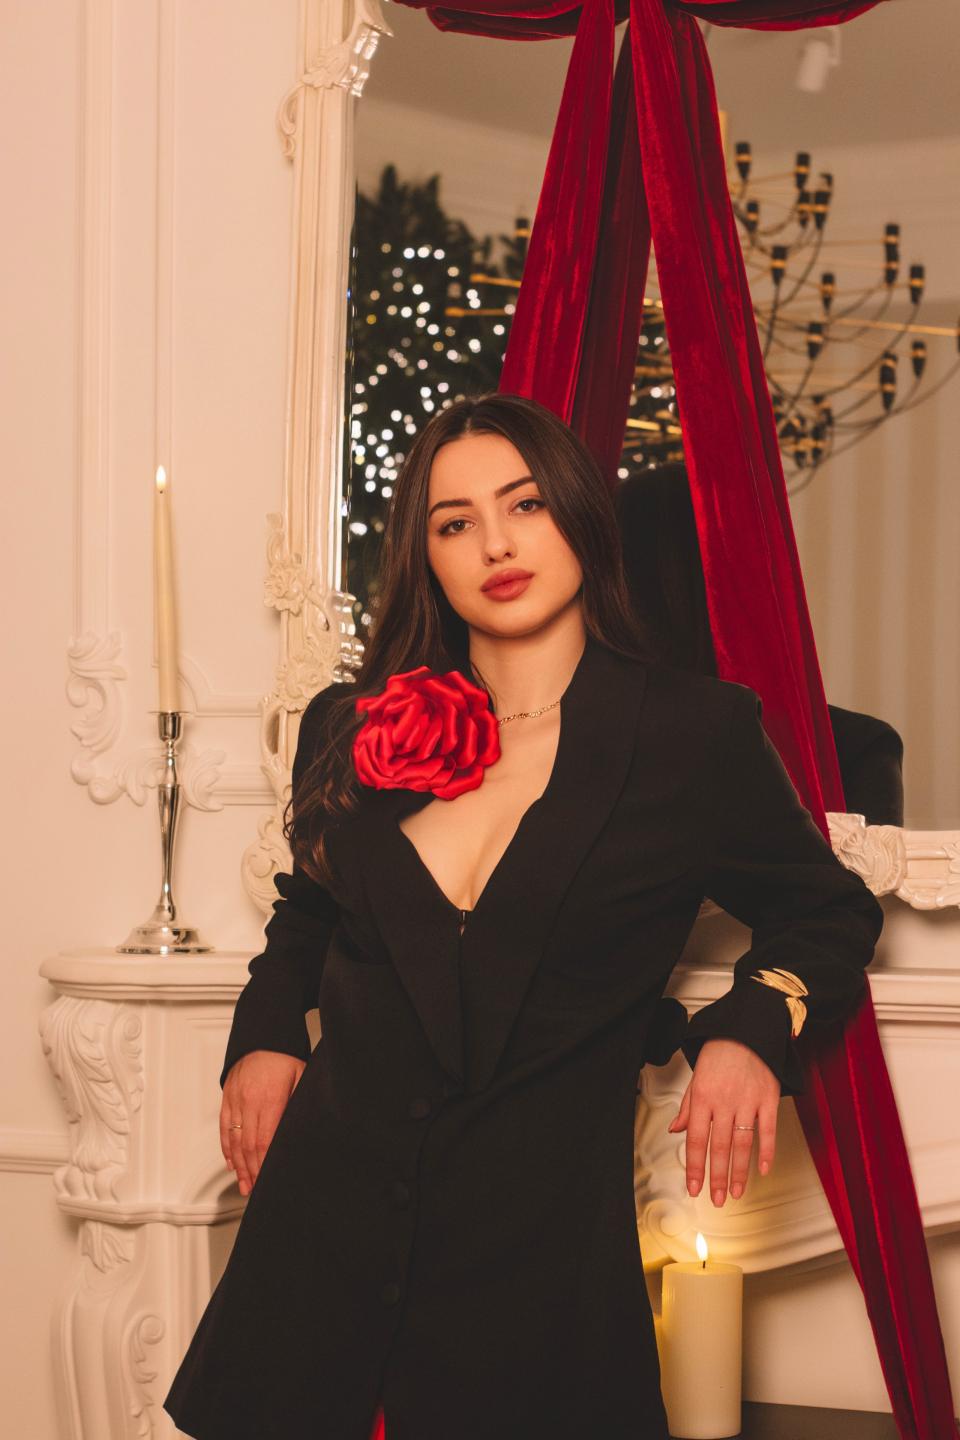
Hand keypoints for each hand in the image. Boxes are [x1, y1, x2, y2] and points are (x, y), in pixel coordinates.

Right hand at [220, 1050, 305, 1196]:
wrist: (262, 1037)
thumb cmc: (285, 1058)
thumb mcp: (301, 1078)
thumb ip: (299, 1104)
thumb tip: (302, 1129)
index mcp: (270, 1098)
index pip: (264, 1140)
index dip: (264, 1164)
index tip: (267, 1181)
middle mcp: (249, 1101)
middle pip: (247, 1145)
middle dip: (251, 1171)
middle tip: (255, 1190)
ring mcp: (235, 1100)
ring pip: (233, 1140)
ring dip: (238, 1165)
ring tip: (243, 1184)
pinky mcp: (227, 1098)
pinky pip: (223, 1127)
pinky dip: (226, 1148)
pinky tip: (231, 1163)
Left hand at [667, 1037, 778, 1205]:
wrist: (747, 1031)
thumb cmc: (719, 1055)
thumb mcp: (696, 1078)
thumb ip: (687, 1107)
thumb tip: (674, 1130)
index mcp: (702, 1097)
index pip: (697, 1140)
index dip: (695, 1167)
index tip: (694, 1188)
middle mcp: (724, 1101)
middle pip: (719, 1147)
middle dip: (717, 1177)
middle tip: (717, 1199)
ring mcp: (748, 1101)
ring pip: (742, 1143)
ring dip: (739, 1171)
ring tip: (737, 1193)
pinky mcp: (768, 1099)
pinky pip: (768, 1130)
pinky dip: (766, 1151)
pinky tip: (762, 1169)